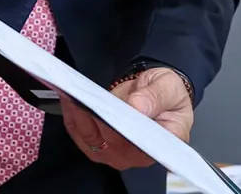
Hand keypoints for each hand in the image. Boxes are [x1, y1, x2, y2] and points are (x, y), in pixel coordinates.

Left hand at [61, 67, 194, 169]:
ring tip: (73, 96)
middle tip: (86, 98)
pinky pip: (82, 135)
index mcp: (162, 144)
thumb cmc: (168, 94)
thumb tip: (138, 107)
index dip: (123, 132)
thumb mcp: (169, 87)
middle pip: (113, 142)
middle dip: (97, 119)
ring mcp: (118, 152)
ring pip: (93, 140)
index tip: (110, 115)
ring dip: (80, 118)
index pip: (140, 145)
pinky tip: (70, 102)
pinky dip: (73, 118)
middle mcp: (138, 154)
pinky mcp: (101, 145)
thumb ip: (155, 97)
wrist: (155, 91)